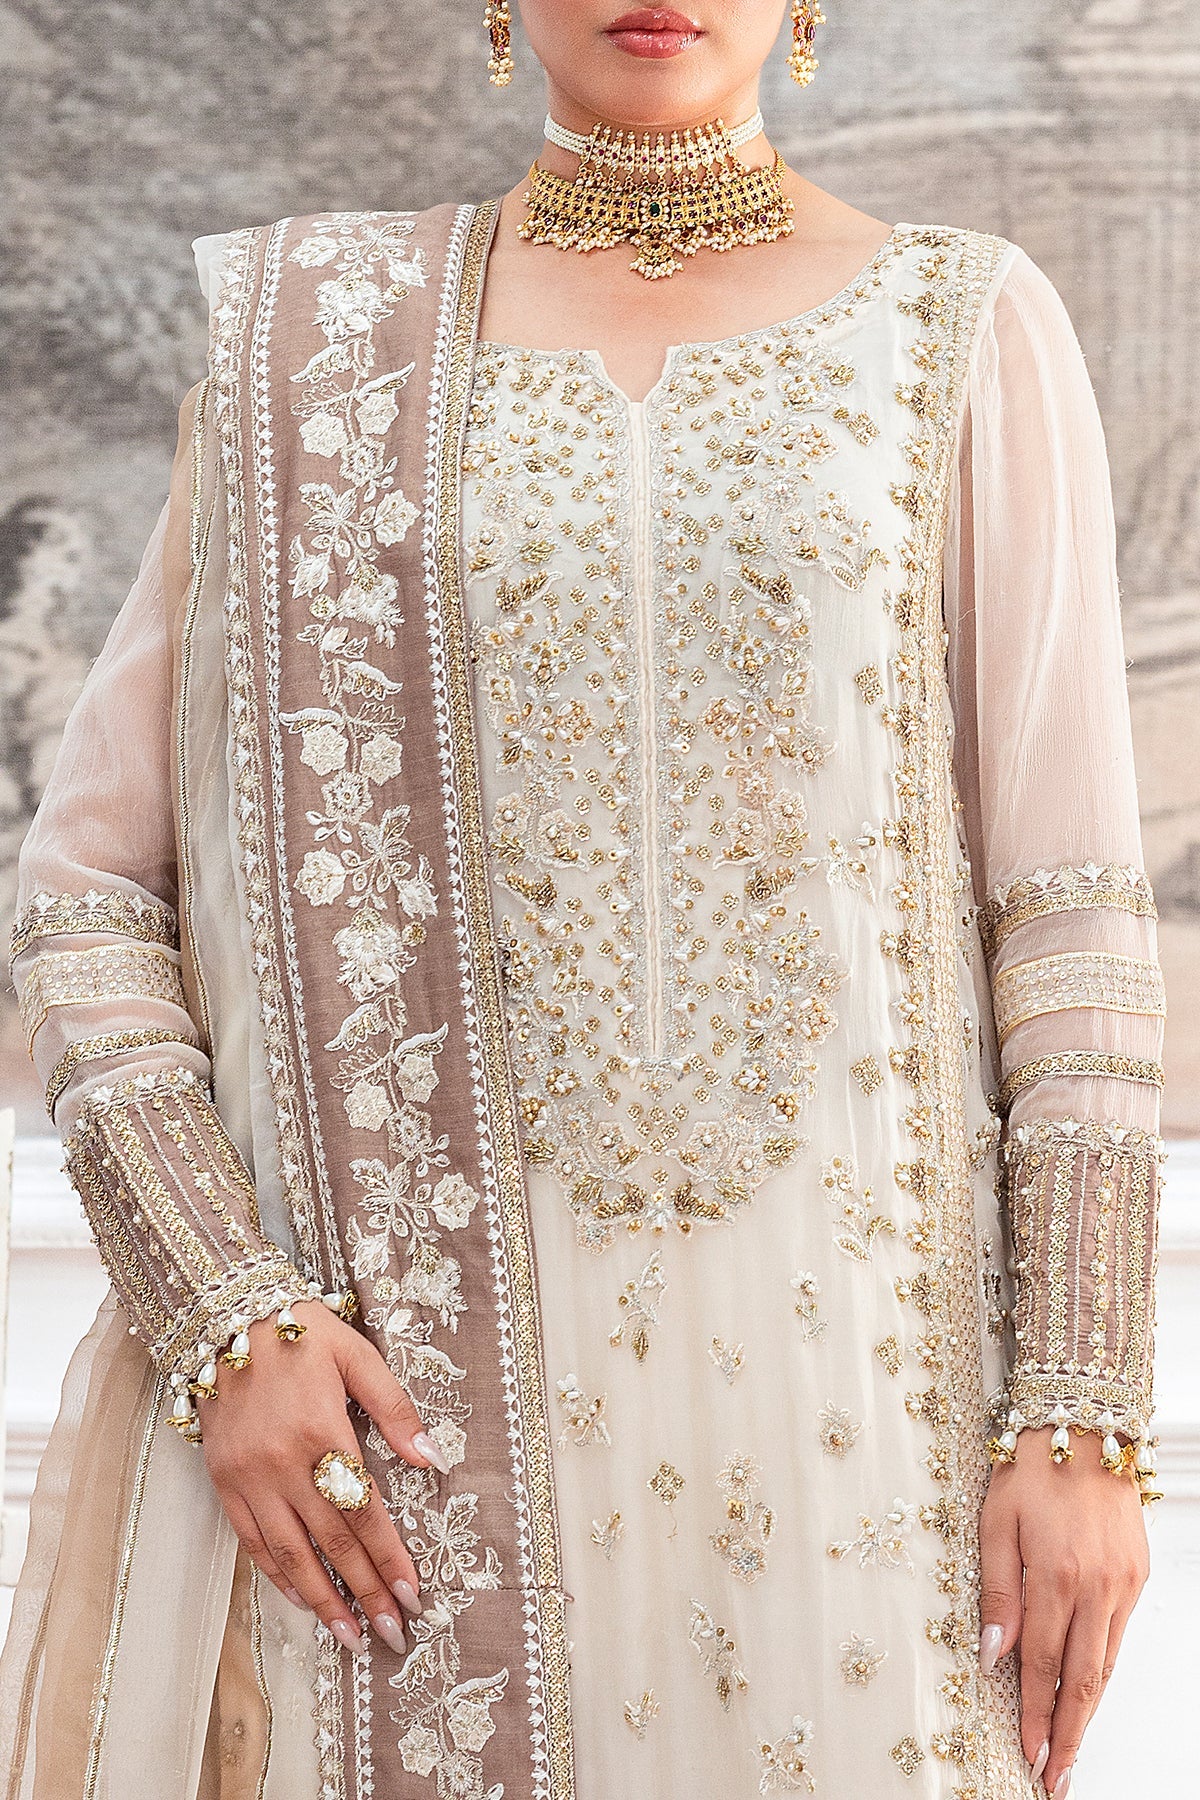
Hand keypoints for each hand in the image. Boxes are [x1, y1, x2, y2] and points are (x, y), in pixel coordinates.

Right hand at [198, 1298, 446, 1654]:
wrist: (224, 1316)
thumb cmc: (300, 1331)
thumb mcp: (357, 1355)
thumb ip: (395, 1409)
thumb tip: (431, 1460)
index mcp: (321, 1431)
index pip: (363, 1511)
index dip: (389, 1557)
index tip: (413, 1594)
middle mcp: (281, 1463)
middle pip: (331, 1541)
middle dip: (365, 1592)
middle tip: (392, 1633)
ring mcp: (247, 1476)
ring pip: (289, 1553)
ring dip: (322, 1599)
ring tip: (350, 1636)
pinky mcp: (223, 1479)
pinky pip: (251, 1539)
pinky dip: (276, 1574)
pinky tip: (302, 1598)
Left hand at [978, 1422, 1149, 1796]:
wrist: (1085, 1426)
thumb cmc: (1031, 1467)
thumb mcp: (995, 1521)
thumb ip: (998, 1593)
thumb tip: (992, 1654)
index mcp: (1056, 1575)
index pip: (1043, 1665)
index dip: (1036, 1715)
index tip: (1028, 1753)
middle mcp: (1097, 1587)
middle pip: (1082, 1680)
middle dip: (1067, 1734)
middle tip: (1054, 1776)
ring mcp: (1122, 1584)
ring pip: (1105, 1664)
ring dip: (1088, 1711)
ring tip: (1070, 1748)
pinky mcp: (1137, 1576)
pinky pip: (1119, 1636)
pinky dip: (1103, 1670)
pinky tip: (1089, 1690)